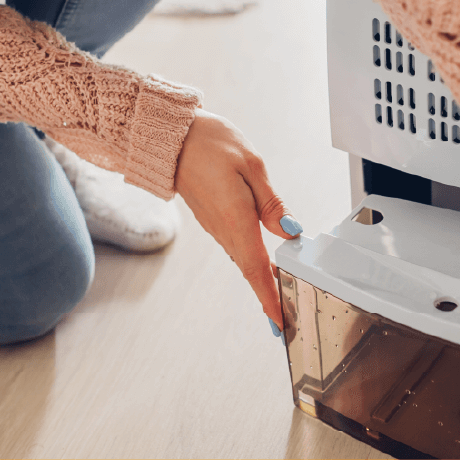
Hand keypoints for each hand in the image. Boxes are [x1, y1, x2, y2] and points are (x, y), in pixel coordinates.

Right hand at [174, 109, 297, 328]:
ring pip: (244, 260)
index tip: (281, 323)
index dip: (271, 297)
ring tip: (283, 298)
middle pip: (252, 270)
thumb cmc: (208, 143)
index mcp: (236, 218)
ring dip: (262, 281)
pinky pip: (236, 247)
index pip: (258, 268)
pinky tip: (264, 264)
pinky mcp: (213, 219)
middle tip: (288, 319)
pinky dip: (252, 262)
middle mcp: (224, 229)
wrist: (169, 136)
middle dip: (270, 296)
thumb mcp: (251, 164)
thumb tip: (291, 230)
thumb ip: (272, 203)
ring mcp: (216, 226)